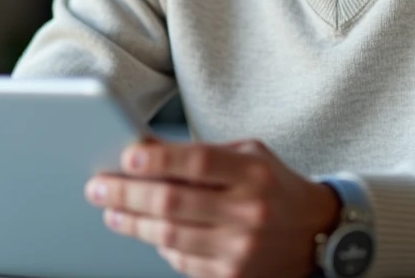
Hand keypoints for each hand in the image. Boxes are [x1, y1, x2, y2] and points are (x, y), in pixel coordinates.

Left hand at [85, 139, 340, 277]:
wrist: (316, 233)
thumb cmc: (274, 186)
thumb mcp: (249, 155)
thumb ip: (203, 153)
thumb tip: (146, 149)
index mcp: (253, 173)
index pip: (196, 161)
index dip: (157, 159)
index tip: (126, 156)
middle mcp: (248, 212)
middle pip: (173, 201)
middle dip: (127, 193)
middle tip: (98, 187)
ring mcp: (240, 249)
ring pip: (170, 236)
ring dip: (132, 223)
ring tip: (111, 211)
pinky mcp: (232, 276)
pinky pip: (181, 261)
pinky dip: (160, 246)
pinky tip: (147, 231)